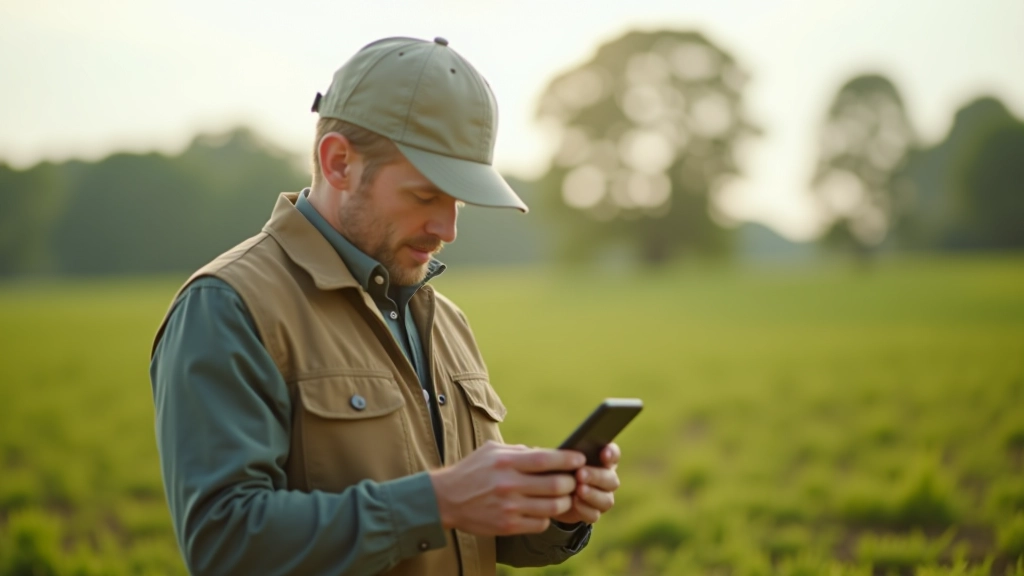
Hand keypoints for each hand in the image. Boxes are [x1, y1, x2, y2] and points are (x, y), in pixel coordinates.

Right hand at [429, 441, 585, 535]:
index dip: (568, 459)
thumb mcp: (492, 451)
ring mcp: (509, 508)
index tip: (580, 458)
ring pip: (553, 507)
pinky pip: (541, 524)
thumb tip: (548, 453)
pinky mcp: (507, 526)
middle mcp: (509, 485)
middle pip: (556, 485)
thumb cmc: (472, 470)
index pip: (546, 459)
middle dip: (571, 482)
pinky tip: (543, 510)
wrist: (444, 499)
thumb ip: (520, 451)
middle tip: (574, 480)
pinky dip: (547, 517)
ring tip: (563, 496)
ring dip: (564, 501)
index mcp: (506, 462)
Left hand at [551, 443, 620, 524]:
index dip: (611, 454)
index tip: (603, 453)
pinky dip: (584, 508)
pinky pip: (594, 514)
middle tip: (580, 474)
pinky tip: (574, 502)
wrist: (550, 494)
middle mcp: (607, 480)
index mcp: (602, 461)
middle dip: (596, 476)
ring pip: (606, 499)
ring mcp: (603, 498)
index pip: (613, 455)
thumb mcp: (562, 459)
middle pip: (611, 479)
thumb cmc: (560, 469)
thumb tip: (570, 452)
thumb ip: (570, 455)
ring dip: (592, 494)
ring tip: (578, 489)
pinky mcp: (593, 513)